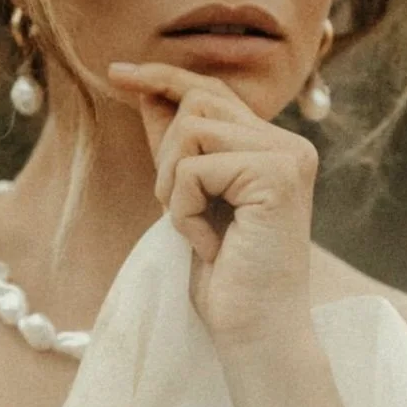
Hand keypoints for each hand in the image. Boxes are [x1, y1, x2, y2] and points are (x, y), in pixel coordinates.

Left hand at [107, 61, 319, 347]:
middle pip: (197, 105)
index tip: (116, 72)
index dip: (163, 78)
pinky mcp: (277, 176)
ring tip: (196, 228)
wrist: (254, 334)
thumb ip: (177, 147)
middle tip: (179, 213)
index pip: (213, 93)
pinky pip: (193, 168)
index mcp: (275, 147)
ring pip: (192, 130)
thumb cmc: (223, 278)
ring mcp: (288, 157)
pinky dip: (183, 210)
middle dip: (165, 157)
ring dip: (172, 185)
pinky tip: (209, 245)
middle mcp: (290, 145)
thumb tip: (148, 90)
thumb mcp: (190, 200)